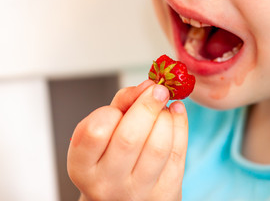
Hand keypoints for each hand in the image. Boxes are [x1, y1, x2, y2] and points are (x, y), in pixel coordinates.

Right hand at [67, 80, 188, 200]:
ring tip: (165, 107)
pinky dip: (180, 125)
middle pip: (130, 137)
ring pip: (158, 146)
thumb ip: (121, 105)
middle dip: (148, 105)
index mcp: (84, 168)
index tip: (124, 102)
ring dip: (165, 117)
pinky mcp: (165, 193)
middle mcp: (107, 184)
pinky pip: (177, 154)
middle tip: (158, 90)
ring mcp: (138, 192)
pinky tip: (176, 113)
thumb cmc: (112, 159)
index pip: (94, 132)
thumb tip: (148, 86)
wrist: (125, 198)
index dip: (110, 111)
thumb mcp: (105, 133)